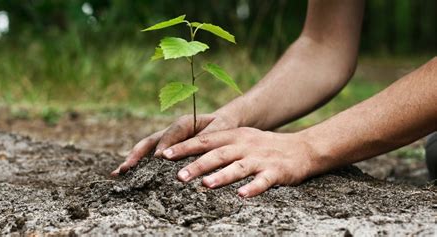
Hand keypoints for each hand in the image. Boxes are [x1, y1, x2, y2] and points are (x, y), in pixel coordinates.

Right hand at [111, 113, 238, 174]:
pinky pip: (149, 156)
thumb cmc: (222, 126)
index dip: (165, 144)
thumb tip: (194, 150)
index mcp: (184, 123)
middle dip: (138, 154)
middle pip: (150, 141)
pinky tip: (125, 176)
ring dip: (132, 160)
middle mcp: (170, 131)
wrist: (222, 123)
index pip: (172, 134)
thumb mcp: (219, 129)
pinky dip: (137, 165)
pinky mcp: (165, 149)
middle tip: (127, 168)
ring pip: (145, 149)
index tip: (159, 158)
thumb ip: (207, 137)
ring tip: (118, 173)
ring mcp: (165, 141)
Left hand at [161, 127, 316, 197]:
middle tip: (178, 176)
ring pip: (238, 167)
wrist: (302, 148)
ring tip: (205, 185)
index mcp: (234, 136)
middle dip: (197, 165)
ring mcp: (260, 158)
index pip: (205, 140)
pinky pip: (263, 181)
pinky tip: (242, 196)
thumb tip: (188, 155)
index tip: (165, 155)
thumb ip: (218, 145)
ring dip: (221, 176)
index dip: (185, 147)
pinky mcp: (276, 172)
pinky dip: (253, 188)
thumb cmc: (264, 146)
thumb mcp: (242, 139)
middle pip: (218, 154)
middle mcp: (245, 145)